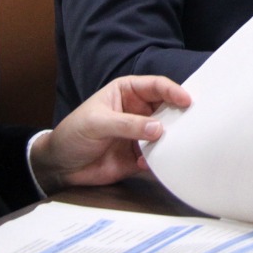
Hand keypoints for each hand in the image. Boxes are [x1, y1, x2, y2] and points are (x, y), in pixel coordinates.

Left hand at [30, 74, 191, 191]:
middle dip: (179, 116)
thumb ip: (127, 124)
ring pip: (165, 134)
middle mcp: (138, 111)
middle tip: (193, 124)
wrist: (59, 166)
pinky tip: (151, 164)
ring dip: (171, 140)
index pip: (156, 86)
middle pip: (166, 109)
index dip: (173, 91)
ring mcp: (139, 134)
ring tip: (176, 146)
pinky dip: (159, 160)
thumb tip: (158, 129)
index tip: (187, 101)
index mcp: (127, 92)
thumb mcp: (97, 124)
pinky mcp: (138, 156)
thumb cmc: (73, 133)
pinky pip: (156, 156)